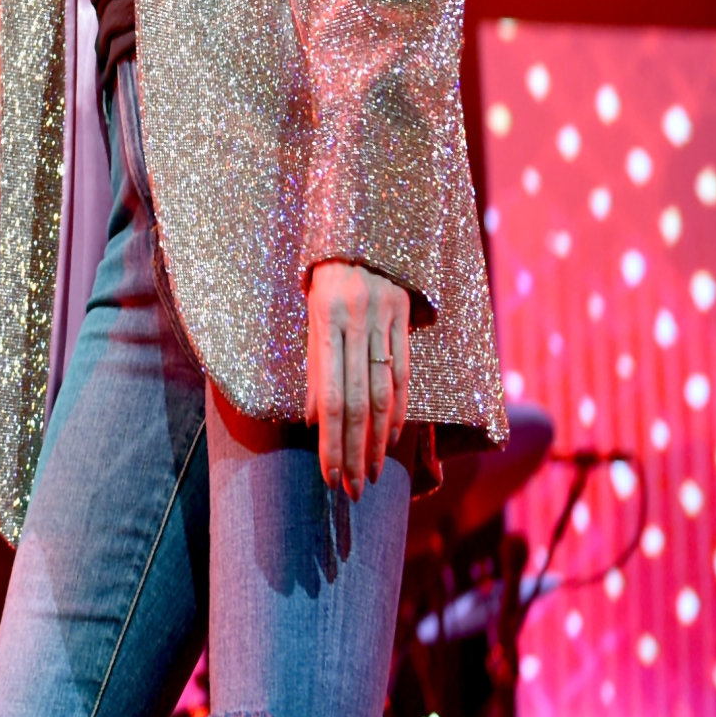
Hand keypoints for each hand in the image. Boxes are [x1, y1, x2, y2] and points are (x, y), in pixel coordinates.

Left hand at [305, 260, 410, 498]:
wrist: (362, 225)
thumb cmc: (324, 273)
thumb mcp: (309, 311)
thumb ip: (314, 364)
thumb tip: (313, 420)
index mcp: (325, 318)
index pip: (330, 394)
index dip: (331, 440)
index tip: (329, 475)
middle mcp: (357, 321)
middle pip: (358, 401)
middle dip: (354, 450)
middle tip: (352, 491)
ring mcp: (385, 320)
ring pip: (384, 393)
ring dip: (377, 440)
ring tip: (371, 475)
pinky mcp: (406, 319)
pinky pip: (404, 374)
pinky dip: (399, 411)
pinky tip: (391, 439)